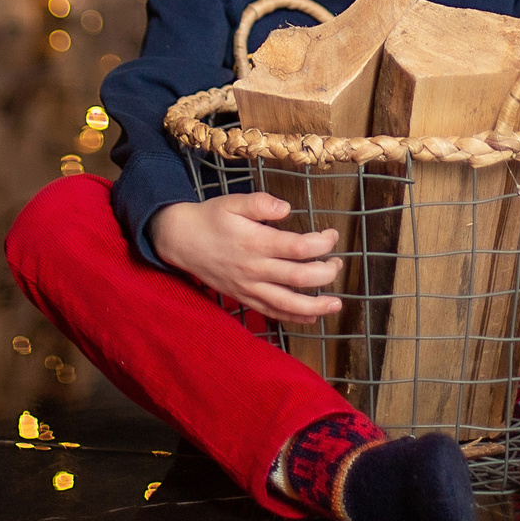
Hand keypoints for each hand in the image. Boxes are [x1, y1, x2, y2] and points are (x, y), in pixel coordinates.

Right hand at [152, 192, 343, 321]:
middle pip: (300, 278)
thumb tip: (286, 207)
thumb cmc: (210, 218)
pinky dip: (292, 318)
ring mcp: (249, 287)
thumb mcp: (232, 202)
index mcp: (255, 242)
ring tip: (336, 304)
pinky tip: (310, 318)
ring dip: (315, 306)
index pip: (299, 248)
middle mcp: (255, 269)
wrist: (181, 240)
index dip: (323, 243)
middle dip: (326, 273)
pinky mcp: (243, 297)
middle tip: (338, 263)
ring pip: (287, 303)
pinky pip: (271, 312)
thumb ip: (260, 203)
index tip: (332, 235)